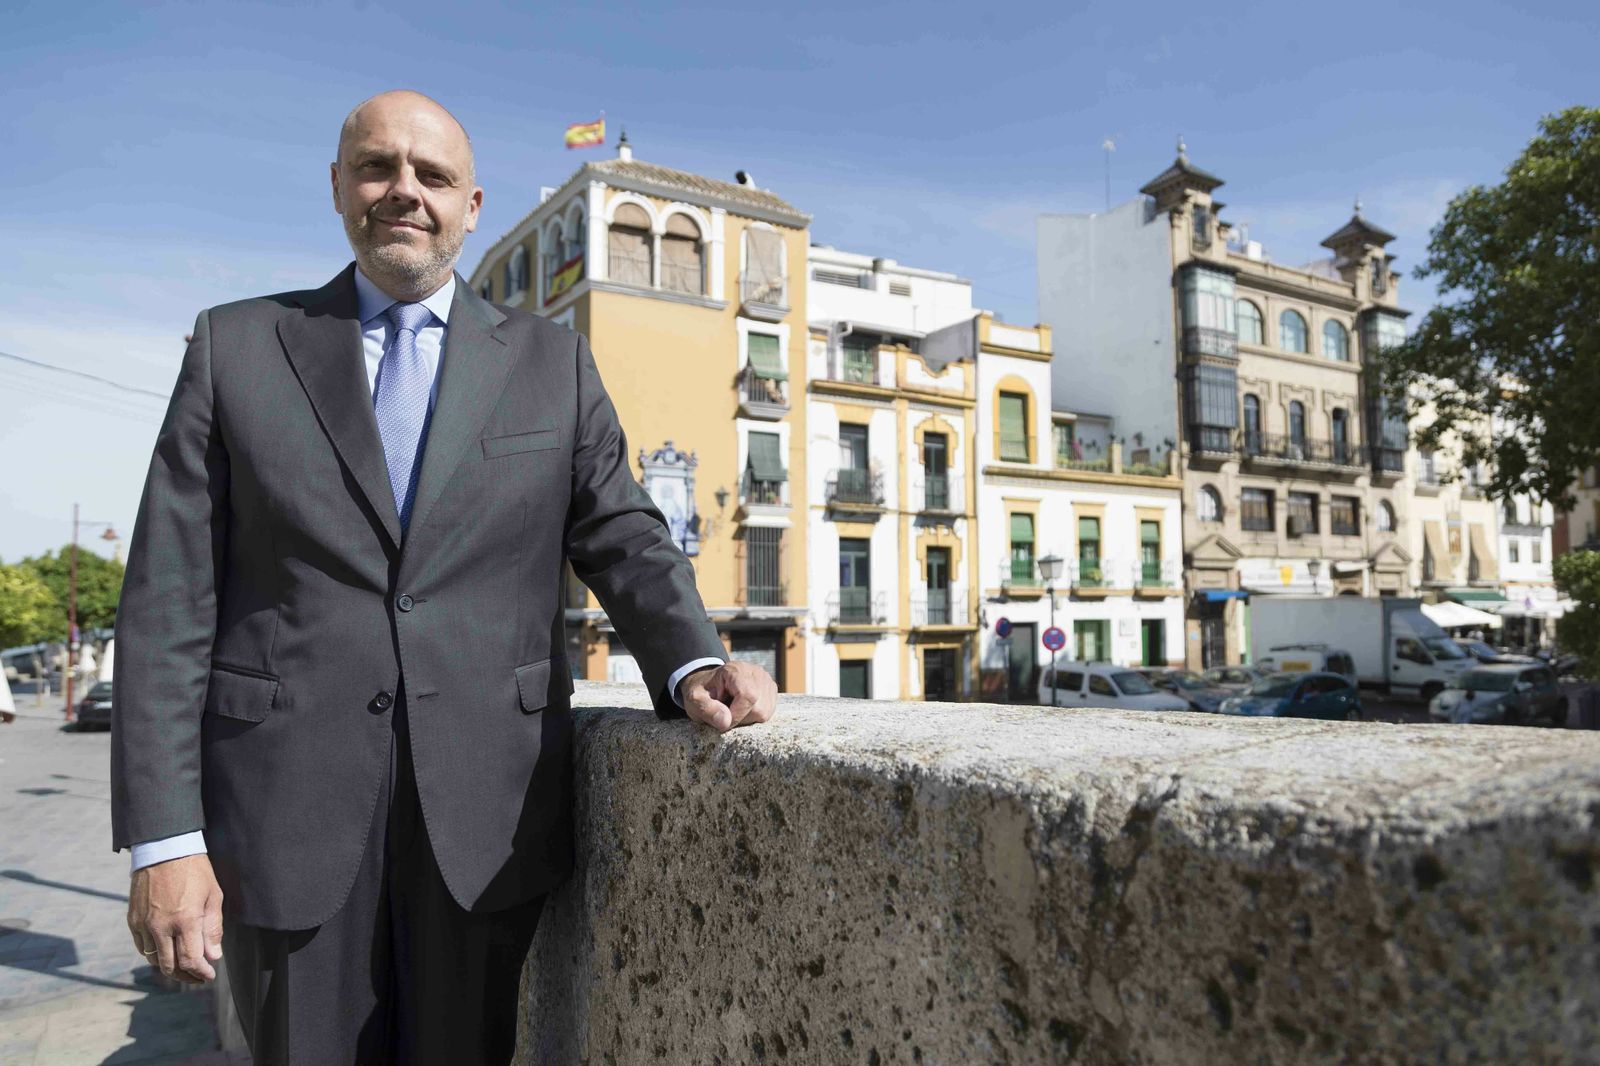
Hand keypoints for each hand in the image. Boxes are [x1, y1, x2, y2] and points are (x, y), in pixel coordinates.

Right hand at [128, 853, 223, 982]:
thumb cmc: (194, 871)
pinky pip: (142, 947)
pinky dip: (154, 955)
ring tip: (184, 967)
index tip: (209, 976)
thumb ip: (213, 928)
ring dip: (170, 968)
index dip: (200, 973)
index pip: (190, 960)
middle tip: (198, 977)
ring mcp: (144, 925)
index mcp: (185, 920)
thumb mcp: (213, 896)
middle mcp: (161, 926)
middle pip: (170, 966)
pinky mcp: (133, 921)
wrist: (164, 850)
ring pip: (154, 960)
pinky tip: (166, 952)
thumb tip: (213, 956)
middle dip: (186, 976)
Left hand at [680, 661, 776, 732]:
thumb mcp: (694, 700)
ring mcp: (766, 681)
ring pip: (765, 713)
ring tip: (734, 710)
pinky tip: (743, 710)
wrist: (709, 685)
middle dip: (741, 719)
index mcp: (735, 670)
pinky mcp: (771, 690)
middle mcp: (756, 672)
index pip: (748, 696)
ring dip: (748, 719)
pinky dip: (754, 717)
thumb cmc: (702, 692)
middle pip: (759, 708)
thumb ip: (707, 709)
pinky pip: (768, 713)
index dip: (736, 715)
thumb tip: (726, 722)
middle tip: (726, 714)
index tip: (722, 721)